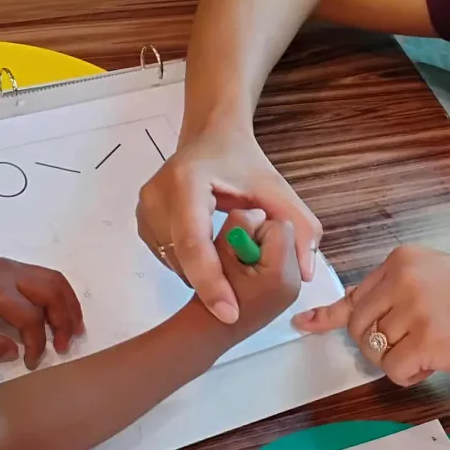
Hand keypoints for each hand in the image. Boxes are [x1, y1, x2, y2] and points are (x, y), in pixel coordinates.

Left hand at [0, 251, 83, 368]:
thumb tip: (16, 352)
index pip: (31, 318)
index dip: (37, 343)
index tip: (32, 362)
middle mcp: (12, 274)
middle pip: (52, 292)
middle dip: (64, 321)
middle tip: (65, 346)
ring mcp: (14, 266)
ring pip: (55, 280)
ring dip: (69, 305)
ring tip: (75, 329)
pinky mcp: (12, 265)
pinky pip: (47, 276)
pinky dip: (60, 294)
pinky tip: (61, 311)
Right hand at [137, 127, 320, 324]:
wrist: (210, 135)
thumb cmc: (243, 161)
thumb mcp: (276, 189)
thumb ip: (299, 227)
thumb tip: (307, 273)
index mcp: (187, 182)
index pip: (195, 243)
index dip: (212, 282)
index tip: (230, 314)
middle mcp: (157, 195)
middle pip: (183, 258)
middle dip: (213, 282)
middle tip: (239, 293)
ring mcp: (145, 209)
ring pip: (175, 263)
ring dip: (203, 274)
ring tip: (229, 257)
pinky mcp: (142, 221)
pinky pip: (168, 258)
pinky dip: (191, 265)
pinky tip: (210, 251)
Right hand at [212, 213, 302, 344]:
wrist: (208, 331)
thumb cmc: (208, 291)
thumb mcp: (221, 248)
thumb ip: (242, 223)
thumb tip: (258, 213)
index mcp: (282, 273)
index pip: (280, 225)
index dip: (255, 228)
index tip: (237, 244)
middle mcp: (295, 282)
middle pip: (284, 235)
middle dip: (260, 237)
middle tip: (237, 255)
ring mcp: (292, 289)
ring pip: (282, 246)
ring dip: (261, 247)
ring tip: (240, 265)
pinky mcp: (286, 291)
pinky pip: (281, 260)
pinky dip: (264, 259)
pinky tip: (246, 272)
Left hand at [293, 246, 449, 386]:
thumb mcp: (436, 276)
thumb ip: (395, 288)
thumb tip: (345, 311)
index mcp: (402, 258)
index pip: (355, 294)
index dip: (334, 316)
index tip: (305, 324)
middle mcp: (402, 278)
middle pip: (357, 326)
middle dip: (377, 344)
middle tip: (413, 344)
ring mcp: (412, 309)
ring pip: (373, 351)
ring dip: (398, 360)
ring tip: (434, 348)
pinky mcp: (424, 341)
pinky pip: (392, 371)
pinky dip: (410, 376)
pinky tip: (436, 364)